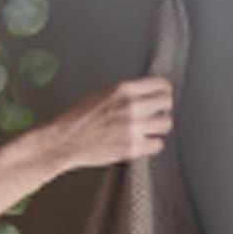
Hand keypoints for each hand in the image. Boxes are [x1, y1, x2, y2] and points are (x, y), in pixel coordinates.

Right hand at [41, 77, 174, 172]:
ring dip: (159, 126)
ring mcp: (133, 129)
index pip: (161, 85)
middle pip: (167, 104)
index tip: (164, 94)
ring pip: (166, 124)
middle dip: (163, 108)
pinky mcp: (132, 148)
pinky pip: (157, 145)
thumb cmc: (78, 119)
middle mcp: (131, 107)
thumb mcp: (102, 94)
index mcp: (124, 90)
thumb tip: (145, 94)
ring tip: (150, 128)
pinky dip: (152, 144)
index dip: (164, 90)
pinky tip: (144, 142)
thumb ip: (126, 94)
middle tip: (158, 112)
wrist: (65, 141)